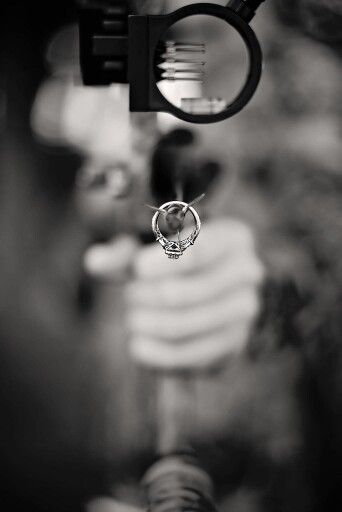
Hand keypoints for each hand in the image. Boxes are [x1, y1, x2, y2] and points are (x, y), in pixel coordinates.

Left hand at [126, 218, 264, 370]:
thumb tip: (94, 262)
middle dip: (145, 296)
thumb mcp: (154, 245)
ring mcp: (245, 312)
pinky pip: (190, 356)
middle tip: (130, 295)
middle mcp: (248, 273)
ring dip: (147, 324)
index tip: (137, 269)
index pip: (198, 250)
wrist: (214, 286)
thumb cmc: (178, 259)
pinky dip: (157, 354)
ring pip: (185, 326)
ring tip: (133, 319)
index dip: (163, 262)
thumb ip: (124, 252)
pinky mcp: (233, 344)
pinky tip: (137, 346)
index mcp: (234, 237)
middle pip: (185, 292)